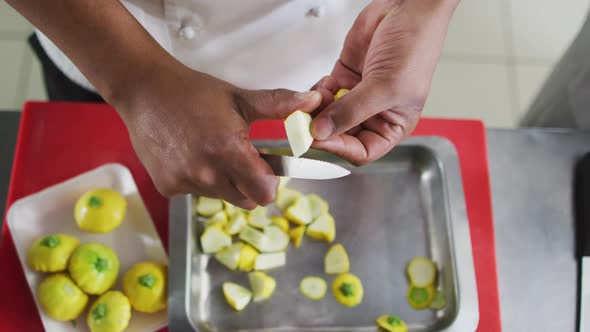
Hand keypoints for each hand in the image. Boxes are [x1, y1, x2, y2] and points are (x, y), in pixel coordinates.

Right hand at [116, 61, 320, 208]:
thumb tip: (313, 102)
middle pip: (246, 200)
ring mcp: (184, 183)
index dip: (270, 182)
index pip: (264, 194)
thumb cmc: (192, 92)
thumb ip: (278, 105)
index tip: (266, 165)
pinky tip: (192, 154)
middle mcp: (206, 174)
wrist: (143, 90)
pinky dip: (200, 180)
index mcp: (228, 152)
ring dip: (225, 181)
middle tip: (242, 156)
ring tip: (213, 150)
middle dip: (250, 184)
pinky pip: (196, 193)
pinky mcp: (168, 187)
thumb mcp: (239, 97)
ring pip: (222, 196)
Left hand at [310, 0, 457, 164]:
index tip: (319, 140)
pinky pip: (322, 93)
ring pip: (327, 115)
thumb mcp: (386, 87)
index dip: (340, 148)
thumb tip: (322, 132)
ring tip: (314, 103)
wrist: (407, 7)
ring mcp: (357, 95)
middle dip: (323, 130)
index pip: (362, 151)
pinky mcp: (343, 77)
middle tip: (305, 125)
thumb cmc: (415, 46)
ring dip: (317, 112)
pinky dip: (315, 94)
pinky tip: (320, 88)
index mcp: (393, 124)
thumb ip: (351, 111)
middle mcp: (374, 113)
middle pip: (340, 134)